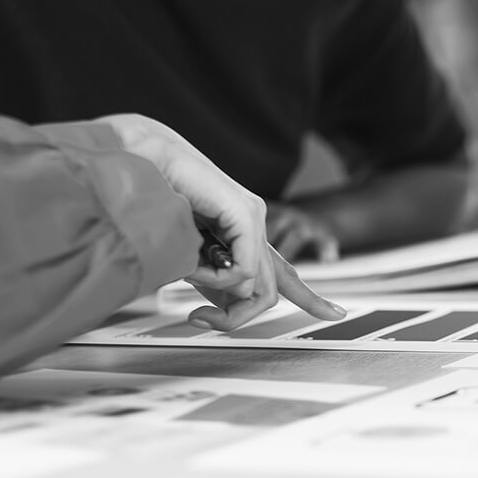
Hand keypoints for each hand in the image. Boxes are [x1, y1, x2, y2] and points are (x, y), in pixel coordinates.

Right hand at [96, 114, 346, 330]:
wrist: (141, 158)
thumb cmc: (156, 203)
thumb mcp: (189, 256)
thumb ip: (211, 278)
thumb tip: (226, 309)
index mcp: (244, 235)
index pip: (285, 274)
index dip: (311, 298)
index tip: (335, 314)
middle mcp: (255, 225)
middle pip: (268, 292)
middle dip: (234, 318)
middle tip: (200, 319)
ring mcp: (253, 217)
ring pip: (259, 289)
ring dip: (217, 297)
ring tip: (187, 279)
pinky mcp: (244, 213)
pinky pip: (245, 271)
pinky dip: (215, 279)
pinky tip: (193, 267)